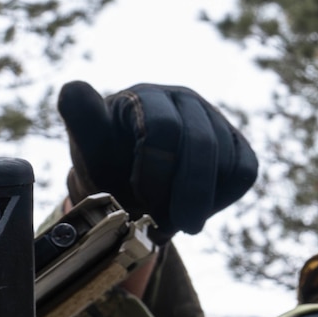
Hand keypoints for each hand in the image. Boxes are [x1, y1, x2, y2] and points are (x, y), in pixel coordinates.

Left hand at [58, 81, 256, 237]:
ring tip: (171, 219)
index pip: (162, 126)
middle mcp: (179, 98)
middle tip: (167, 227)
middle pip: (198, 144)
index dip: (153, 168)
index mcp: (142, 97)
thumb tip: (73, 89)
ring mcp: (211, 117)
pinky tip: (196, 206)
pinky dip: (222, 198)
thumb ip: (80, 119)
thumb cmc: (106, 165)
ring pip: (225, 158)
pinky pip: (244, 170)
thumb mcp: (87, 147)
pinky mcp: (235, 140)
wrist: (130, 183)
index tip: (134, 195)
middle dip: (184, 192)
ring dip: (200, 200)